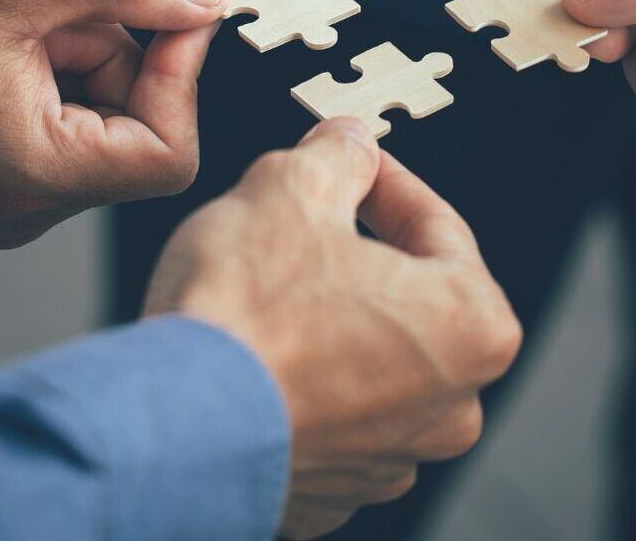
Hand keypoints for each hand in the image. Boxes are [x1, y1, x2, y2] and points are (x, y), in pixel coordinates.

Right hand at [0, 0, 226, 245]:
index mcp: (34, 176)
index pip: (170, 153)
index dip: (186, 75)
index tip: (177, 9)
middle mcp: (28, 207)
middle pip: (142, 131)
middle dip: (121, 55)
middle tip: (60, 9)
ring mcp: (14, 198)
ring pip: (109, 120)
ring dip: (88, 56)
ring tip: (19, 24)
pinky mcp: (3, 178)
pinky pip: (74, 124)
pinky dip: (64, 72)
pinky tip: (11, 44)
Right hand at [144, 118, 522, 538]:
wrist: (164, 424)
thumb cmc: (243, 315)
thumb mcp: (293, 186)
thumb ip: (339, 155)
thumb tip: (350, 144)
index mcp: (471, 327)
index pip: (438, 227)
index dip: (387, 182)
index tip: (356, 164)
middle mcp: (449, 407)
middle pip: (406, 298)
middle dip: (357, 254)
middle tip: (306, 218)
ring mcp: (387, 459)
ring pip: (366, 359)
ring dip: (326, 320)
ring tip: (266, 287)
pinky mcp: (327, 491)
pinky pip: (323, 416)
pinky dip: (296, 382)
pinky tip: (252, 351)